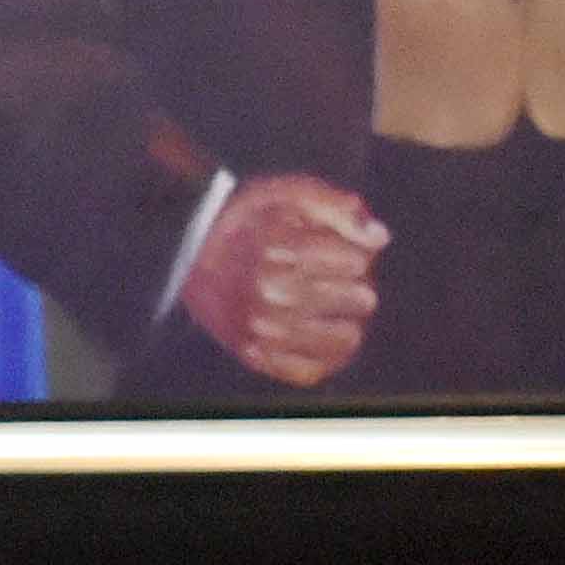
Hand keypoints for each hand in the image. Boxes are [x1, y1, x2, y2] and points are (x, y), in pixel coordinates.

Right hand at [177, 170, 384, 388]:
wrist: (185, 256)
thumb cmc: (246, 222)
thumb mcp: (288, 194)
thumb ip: (336, 208)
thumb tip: (378, 238)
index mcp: (278, 249)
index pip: (357, 262)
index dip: (354, 252)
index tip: (337, 250)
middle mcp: (270, 292)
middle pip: (360, 298)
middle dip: (353, 284)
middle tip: (334, 278)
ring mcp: (263, 329)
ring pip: (347, 337)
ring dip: (344, 320)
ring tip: (329, 307)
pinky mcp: (256, 356)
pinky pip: (315, 370)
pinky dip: (324, 355)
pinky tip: (320, 335)